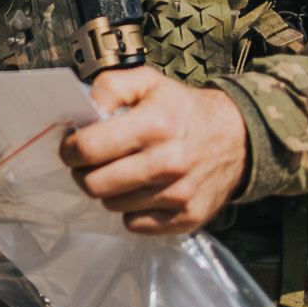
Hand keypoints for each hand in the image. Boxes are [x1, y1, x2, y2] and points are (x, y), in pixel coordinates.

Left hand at [60, 67, 248, 233]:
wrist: (237, 137)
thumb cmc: (184, 110)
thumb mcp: (148, 82)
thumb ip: (110, 87)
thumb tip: (84, 109)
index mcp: (154, 125)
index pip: (88, 148)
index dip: (70, 149)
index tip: (71, 147)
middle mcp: (167, 163)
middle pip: (94, 184)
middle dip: (84, 172)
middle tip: (91, 162)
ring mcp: (178, 194)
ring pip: (112, 205)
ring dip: (109, 190)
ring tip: (122, 171)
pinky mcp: (187, 217)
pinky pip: (135, 224)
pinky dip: (131, 209)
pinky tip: (142, 189)